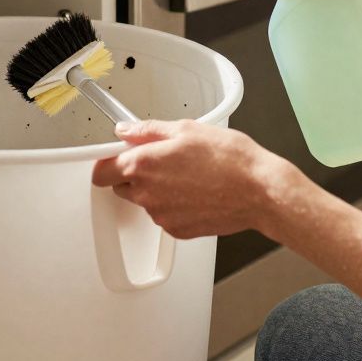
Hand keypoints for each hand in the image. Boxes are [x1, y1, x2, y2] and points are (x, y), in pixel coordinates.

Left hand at [90, 119, 305, 239]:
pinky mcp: (177, 231)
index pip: (101, 171)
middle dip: (135, 175)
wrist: (260, 191)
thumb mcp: (186, 129)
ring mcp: (161, 216)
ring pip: (145, 201)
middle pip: (122, 186)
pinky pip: (165, 216)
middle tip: (163, 161)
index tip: (120, 156)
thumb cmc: (230, 159)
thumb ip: (148, 130)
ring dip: (157, 190)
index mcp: (142, 165)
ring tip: (188, 176)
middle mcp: (146, 194)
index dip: (109, 162)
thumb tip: (124, 130)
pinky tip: (196, 193)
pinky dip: (174, 206)